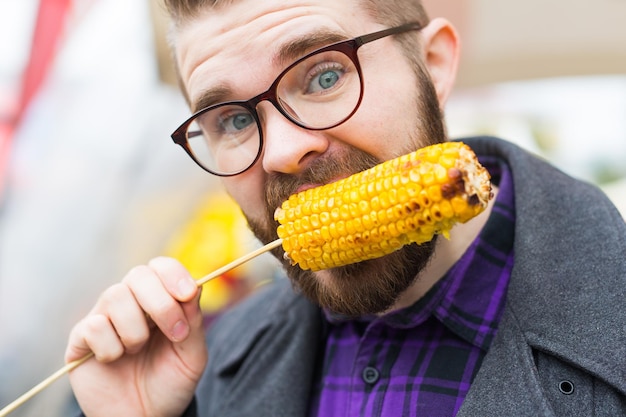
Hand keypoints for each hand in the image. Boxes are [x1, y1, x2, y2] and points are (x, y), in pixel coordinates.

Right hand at [65, 257, 207, 416]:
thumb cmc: (169, 383)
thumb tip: (194, 288)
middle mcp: (131, 302)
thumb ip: (193, 321)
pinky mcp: (81, 338)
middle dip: (161, 303)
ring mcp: (104, 317)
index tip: (187, 294)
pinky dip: (111, 347)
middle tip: (176, 334)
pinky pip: (94, 325)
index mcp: (159, 299)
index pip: (161, 267)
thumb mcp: (192, 354)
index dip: (173, 274)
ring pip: (115, 295)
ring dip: (136, 330)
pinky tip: (115, 360)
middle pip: (138, 274)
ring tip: (138, 352)